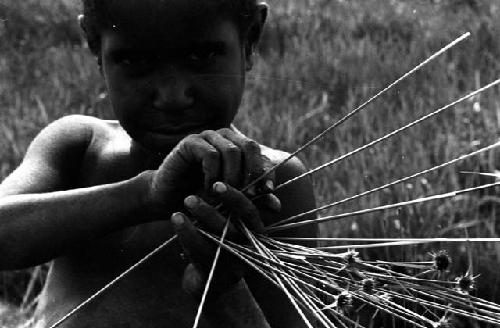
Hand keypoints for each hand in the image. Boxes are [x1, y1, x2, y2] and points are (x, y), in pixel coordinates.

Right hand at [147, 128, 275, 214]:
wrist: (168, 199)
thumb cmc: (202, 200)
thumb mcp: (231, 202)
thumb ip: (252, 201)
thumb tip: (277, 206)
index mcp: (238, 146)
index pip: (260, 154)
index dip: (266, 172)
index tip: (268, 191)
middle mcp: (224, 137)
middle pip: (249, 146)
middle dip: (252, 173)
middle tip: (249, 195)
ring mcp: (207, 136)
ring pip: (231, 151)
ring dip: (232, 177)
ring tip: (225, 196)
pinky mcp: (190, 142)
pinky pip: (211, 154)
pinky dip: (214, 175)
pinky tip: (209, 190)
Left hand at [171, 181, 272, 297]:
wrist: (212, 283)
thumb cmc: (222, 244)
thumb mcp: (232, 225)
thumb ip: (234, 205)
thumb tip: (233, 171)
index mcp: (255, 232)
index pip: (251, 211)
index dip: (237, 196)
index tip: (218, 182)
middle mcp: (248, 247)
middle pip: (240, 223)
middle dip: (225, 202)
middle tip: (210, 184)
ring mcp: (232, 262)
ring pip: (220, 236)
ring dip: (204, 214)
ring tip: (187, 198)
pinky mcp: (213, 273)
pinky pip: (200, 250)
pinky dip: (187, 232)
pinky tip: (176, 217)